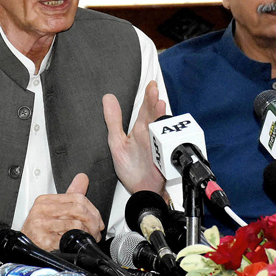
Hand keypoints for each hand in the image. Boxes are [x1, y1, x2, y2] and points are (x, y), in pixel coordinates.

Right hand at [20, 173, 104, 250]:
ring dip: (87, 234)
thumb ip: (71, 195)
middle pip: (78, 210)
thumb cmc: (40, 232)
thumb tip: (82, 178)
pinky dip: (76, 242)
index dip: (93, 210)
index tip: (97, 220)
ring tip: (87, 238)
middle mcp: (41, 211)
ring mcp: (40, 225)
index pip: (77, 198)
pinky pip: (68, 238)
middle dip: (92, 222)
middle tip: (96, 230)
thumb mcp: (55, 210)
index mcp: (45, 201)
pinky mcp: (42, 240)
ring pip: (76, 224)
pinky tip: (75, 244)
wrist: (23, 253)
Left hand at [103, 80, 167, 195]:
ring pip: (162, 129)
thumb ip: (113, 120)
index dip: (148, 96)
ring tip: (159, 106)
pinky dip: (167, 141)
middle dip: (155, 103)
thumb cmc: (131, 167)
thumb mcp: (116, 141)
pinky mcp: (163, 159)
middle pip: (154, 116)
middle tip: (155, 91)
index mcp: (140, 130)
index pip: (145, 109)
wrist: (140, 190)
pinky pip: (166, 148)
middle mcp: (151, 136)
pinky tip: (165, 134)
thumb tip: (107, 98)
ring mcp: (158, 146)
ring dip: (161, 118)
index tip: (150, 85)